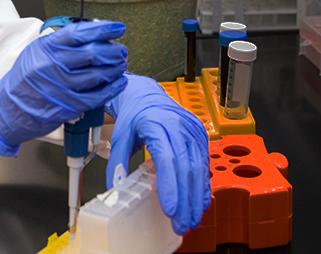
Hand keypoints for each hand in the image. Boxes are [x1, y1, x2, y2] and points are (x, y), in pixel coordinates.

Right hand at [0, 20, 128, 156]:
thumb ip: (61, 44)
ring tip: (121, 64)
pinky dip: (113, 88)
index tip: (118, 28)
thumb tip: (92, 35)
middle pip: (93, 54)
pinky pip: (97, 96)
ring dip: (115, 68)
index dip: (103, 29)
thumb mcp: (37, 53)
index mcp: (47, 48)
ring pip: (99, 75)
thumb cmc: (24, 80)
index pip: (80, 33)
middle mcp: (54, 66)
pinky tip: (119, 82)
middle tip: (121, 50)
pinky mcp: (68, 106)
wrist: (8, 109)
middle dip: (113, 50)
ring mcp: (62, 87)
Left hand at [106, 74, 211, 234]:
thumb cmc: (135, 115)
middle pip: (185, 168)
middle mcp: (179, 127)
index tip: (169, 209)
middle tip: (180, 223)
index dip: (169, 185)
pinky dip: (202, 186)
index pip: (166, 158)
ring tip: (190, 220)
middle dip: (184, 200)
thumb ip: (118, 162)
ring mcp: (193, 131)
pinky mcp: (201, 137)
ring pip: (198, 168)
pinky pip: (205, 164)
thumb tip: (115, 188)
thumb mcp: (120, 135)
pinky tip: (199, 204)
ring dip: (195, 197)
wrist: (148, 95)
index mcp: (157, 124)